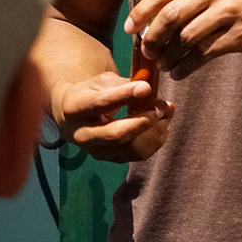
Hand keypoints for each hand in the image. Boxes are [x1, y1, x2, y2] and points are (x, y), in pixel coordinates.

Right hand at [54, 71, 173, 162]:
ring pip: (132, 149)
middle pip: (116, 134)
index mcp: (75, 108)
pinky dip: (155, 139)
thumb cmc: (92, 93)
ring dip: (155, 131)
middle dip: (144, 120)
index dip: (124, 96)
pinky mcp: (111, 160)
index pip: (100, 104)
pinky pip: (139, 155)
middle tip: (162, 106)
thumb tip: (149, 90)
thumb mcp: (102, 82)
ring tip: (166, 112)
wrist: (75, 116)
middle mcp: (82, 135)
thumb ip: (124, 85)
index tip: (146, 88)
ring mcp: (96, 151)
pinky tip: (161, 124)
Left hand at [126, 0, 241, 77]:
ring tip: (165, 65)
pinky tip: (181, 72)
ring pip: (185, 38)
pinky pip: (204, 54)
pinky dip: (187, 66)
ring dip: (169, 56)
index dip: (141, 13)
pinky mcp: (239, 34)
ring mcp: (227, 12)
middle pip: (169, 16)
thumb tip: (153, 18)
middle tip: (147, 52)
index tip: (130, 30)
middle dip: (152, 38)